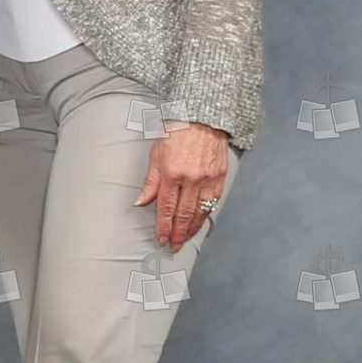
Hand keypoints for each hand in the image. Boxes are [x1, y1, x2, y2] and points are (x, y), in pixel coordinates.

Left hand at [135, 122, 229, 251]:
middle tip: (173, 246)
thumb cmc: (177, 131)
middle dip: (177, 233)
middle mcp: (191, 178)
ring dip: (192, 229)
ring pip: (200, 212)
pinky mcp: (221, 176)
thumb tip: (140, 202)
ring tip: (185, 239)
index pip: (166, 208)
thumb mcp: (156, 153)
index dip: (163, 226)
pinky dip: (206, 214)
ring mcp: (208, 178)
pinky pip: (213, 201)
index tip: (161, 238)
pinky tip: (200, 222)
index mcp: (172, 173)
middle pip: (184, 214)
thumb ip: (150, 181)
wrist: (203, 116)